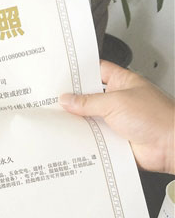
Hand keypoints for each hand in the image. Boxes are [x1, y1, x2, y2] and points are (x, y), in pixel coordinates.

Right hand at [59, 60, 174, 174]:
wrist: (170, 146)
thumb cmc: (156, 118)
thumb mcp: (116, 102)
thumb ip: (88, 102)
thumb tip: (68, 100)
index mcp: (122, 83)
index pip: (97, 71)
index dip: (80, 72)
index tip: (61, 75)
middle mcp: (118, 101)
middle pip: (90, 98)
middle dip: (73, 101)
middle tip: (54, 101)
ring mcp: (116, 122)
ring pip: (90, 120)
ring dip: (78, 123)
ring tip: (60, 121)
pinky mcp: (114, 141)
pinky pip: (94, 139)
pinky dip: (84, 141)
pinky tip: (73, 140)